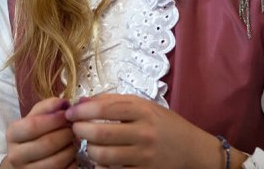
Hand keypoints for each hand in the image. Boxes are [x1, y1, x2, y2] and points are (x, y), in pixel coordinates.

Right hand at [2, 98, 76, 168]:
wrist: (22, 162)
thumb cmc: (31, 136)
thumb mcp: (33, 118)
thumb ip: (47, 107)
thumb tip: (64, 103)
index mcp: (12, 134)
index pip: (33, 126)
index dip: (53, 119)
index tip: (66, 114)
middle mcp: (16, 155)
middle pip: (47, 143)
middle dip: (65, 133)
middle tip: (73, 128)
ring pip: (57, 160)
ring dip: (71, 148)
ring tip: (74, 140)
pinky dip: (72, 161)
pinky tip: (71, 154)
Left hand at [65, 94, 223, 168]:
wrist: (192, 150)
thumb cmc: (163, 124)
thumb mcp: (143, 105)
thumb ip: (113, 101)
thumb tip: (81, 101)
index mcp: (143, 110)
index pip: (105, 108)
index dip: (82, 110)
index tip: (70, 112)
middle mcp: (144, 133)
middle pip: (100, 132)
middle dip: (80, 130)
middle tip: (75, 128)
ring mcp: (145, 156)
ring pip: (103, 154)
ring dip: (89, 149)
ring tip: (89, 143)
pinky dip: (100, 166)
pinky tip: (101, 160)